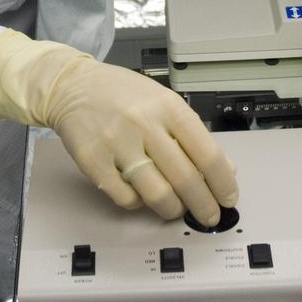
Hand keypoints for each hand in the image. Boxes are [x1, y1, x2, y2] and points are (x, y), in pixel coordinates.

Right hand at [45, 59, 237, 224]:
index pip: (207, 153)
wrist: (73, 86)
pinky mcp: (94, 162)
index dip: (223, 183)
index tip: (228, 197)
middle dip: (203, 205)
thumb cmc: (121, 94)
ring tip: (176, 208)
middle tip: (209, 215)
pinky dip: (140, 204)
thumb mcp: (164, 102)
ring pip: (158, 195)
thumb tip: (223, 169)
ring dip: (173, 209)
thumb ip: (193, 135)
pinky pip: (127, 199)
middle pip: (185, 179)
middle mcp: (144, 123)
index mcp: (167, 106)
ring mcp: (117, 144)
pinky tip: (142, 194)